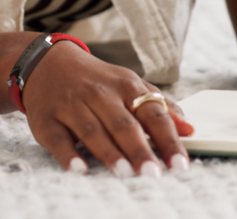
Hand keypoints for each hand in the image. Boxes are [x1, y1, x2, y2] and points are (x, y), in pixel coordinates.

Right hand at [20, 40, 193, 174]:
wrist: (46, 62)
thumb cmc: (96, 79)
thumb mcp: (128, 83)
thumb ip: (157, 104)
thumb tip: (189, 128)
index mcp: (124, 85)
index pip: (152, 112)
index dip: (167, 138)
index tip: (180, 165)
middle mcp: (99, 93)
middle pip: (122, 123)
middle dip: (139, 149)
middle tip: (153, 174)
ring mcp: (71, 105)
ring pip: (92, 130)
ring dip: (109, 153)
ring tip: (126, 174)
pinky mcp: (47, 119)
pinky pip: (58, 138)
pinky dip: (68, 153)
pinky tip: (79, 168)